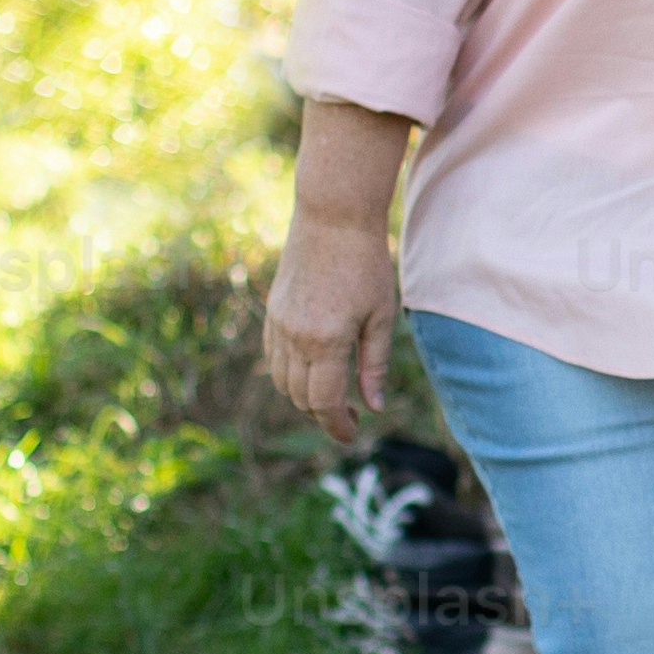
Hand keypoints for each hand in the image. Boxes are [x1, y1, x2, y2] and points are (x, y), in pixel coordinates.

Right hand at [262, 204, 406, 444]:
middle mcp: (295, 338)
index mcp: (326, 341)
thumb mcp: (380, 316)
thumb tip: (375, 407)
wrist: (332, 218)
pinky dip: (289, 374)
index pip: (325, 403)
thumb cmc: (366, 264)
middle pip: (301, 398)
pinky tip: (312, 370)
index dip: (338, 426)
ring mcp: (278, 325)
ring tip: (333, 395)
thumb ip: (374, 365)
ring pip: (282, 382)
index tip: (353, 434)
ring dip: (304, 397)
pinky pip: (273, 358)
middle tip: (350, 416)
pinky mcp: (272, 313)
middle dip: (324, 415)